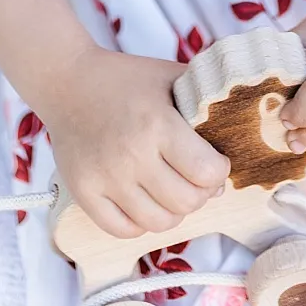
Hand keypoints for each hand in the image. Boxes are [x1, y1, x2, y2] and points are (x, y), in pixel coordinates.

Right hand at [41, 46, 230, 238]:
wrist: (67, 81)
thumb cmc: (124, 78)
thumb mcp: (169, 77)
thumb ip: (203, 100)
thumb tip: (237, 130)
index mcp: (157, 123)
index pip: (207, 172)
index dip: (219, 170)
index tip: (215, 160)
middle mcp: (131, 155)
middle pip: (187, 202)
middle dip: (201, 192)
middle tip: (196, 177)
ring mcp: (105, 178)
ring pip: (159, 222)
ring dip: (174, 209)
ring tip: (172, 188)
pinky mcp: (84, 192)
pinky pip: (124, 229)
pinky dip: (141, 221)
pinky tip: (144, 198)